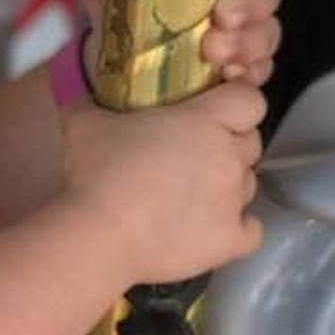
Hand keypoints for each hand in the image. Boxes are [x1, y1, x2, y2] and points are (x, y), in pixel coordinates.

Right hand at [59, 83, 265, 283]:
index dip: (233, 104)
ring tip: (187, 196)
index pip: (249, 100)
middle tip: (188, 155)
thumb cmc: (96, 174)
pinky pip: (250, 229)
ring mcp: (235, 201)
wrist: (100, 236)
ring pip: (247, 184)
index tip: (210, 112)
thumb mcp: (83, 125)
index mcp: (204, 121)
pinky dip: (234, 227)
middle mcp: (229, 157)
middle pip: (250, 141)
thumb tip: (85, 95)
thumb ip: (90, 102)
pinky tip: (208, 226)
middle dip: (227, 144)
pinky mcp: (232, 239)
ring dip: (226, 185)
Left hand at [79, 0, 282, 86]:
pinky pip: (259, 71)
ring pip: (266, 32)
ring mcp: (237, 39)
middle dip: (252, 3)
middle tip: (223, 17)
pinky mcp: (236, 75)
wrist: (114, 77)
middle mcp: (229, 3)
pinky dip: (248, 74)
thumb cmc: (120, 25)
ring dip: (248, 42)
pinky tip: (229, 76)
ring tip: (215, 54)